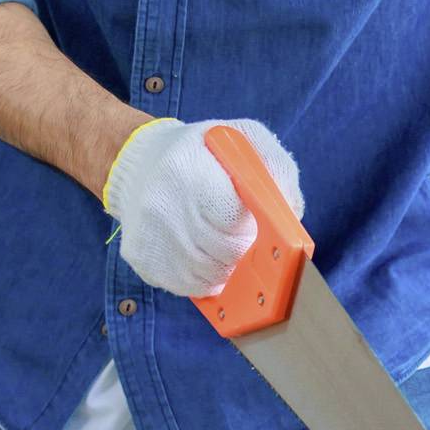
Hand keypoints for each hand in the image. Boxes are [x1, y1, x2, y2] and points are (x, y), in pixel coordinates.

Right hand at [104, 116, 303, 298]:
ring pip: (208, 275)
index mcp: (187, 168)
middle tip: (249, 240)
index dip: (253, 228)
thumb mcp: (241, 142)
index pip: (232, 218)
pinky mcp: (143, 260)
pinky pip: (187, 287)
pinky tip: (207, 259)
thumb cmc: (202, 154)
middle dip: (246, 251)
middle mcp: (163, 204)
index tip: (258, 225)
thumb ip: (275, 169)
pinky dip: (205, 279)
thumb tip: (291, 213)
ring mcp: (150, 236)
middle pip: (224, 252)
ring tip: (228, 248)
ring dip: (228, 269)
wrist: (138, 165)